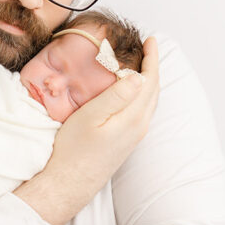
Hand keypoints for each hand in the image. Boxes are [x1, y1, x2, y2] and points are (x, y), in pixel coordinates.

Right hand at [15, 36, 159, 224]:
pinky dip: (142, 93)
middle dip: (153, 66)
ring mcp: (135, 136)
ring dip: (149, 79)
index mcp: (133, 118)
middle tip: (148, 46)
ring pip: (149, 101)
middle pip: (154, 90)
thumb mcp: (90, 117)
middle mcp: (139, 127)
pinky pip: (142, 110)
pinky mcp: (127, 141)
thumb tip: (139, 76)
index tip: (151, 40)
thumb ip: (115, 96)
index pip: (150, 81)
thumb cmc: (74, 149)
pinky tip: (132, 90)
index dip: (152, 58)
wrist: (70, 183)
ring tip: (143, 62)